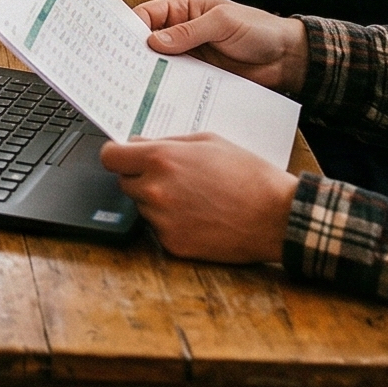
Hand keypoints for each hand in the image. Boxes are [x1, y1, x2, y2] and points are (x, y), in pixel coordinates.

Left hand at [96, 134, 296, 263]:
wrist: (277, 216)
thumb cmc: (248, 175)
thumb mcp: (208, 142)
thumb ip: (167, 142)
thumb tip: (137, 144)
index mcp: (160, 159)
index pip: (110, 157)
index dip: (118, 156)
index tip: (125, 158)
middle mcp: (155, 190)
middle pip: (126, 183)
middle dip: (142, 178)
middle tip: (174, 179)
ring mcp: (162, 220)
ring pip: (143, 208)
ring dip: (158, 203)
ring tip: (195, 199)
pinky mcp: (173, 244)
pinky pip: (159, 230)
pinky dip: (173, 224)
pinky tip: (200, 218)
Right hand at [131, 0, 308, 92]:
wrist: (287, 58)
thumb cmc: (259, 29)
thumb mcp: (223, 22)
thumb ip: (190, 31)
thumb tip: (154, 41)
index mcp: (183, 9)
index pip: (147, 15)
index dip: (129, 27)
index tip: (115, 43)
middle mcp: (180, 32)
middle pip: (147, 42)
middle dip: (133, 53)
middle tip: (117, 68)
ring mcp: (188, 56)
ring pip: (158, 64)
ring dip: (148, 73)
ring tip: (131, 87)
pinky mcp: (197, 77)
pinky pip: (175, 82)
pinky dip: (165, 88)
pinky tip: (156, 97)